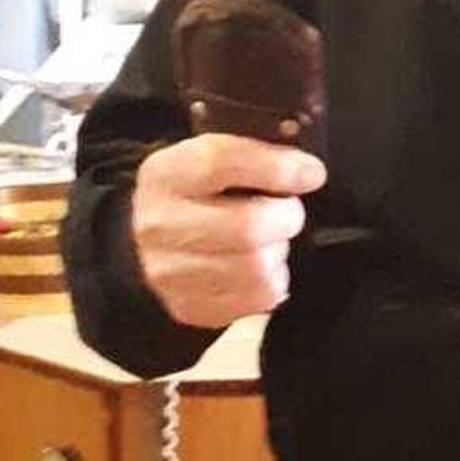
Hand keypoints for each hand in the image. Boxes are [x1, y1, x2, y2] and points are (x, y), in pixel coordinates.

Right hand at [131, 133, 326, 328]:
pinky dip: (272, 280)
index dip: (277, 167)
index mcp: (165, 174)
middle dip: (286, 217)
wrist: (147, 242)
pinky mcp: (189, 307)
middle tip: (288, 212)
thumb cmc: (195, 194)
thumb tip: (305, 168)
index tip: (312, 173)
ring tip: (269, 240)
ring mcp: (170, 272)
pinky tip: (259, 265)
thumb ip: (252, 153)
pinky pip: (259, 298)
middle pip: (248, 226)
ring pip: (258, 267)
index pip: (222, 162)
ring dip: (278, 251)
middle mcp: (159, 225)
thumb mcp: (208, 158)